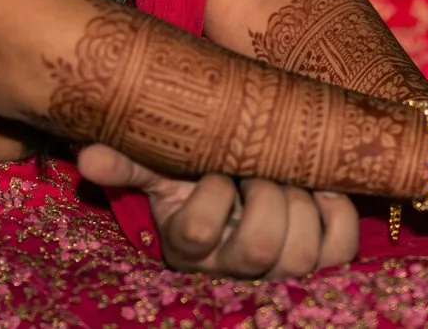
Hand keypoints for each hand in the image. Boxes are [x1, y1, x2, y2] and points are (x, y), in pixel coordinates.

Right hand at [75, 143, 357, 278]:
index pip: (198, 230)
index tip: (217, 171)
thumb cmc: (201, 176)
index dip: (212, 194)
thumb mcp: (165, 169)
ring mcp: (282, 271)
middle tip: (262, 170)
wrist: (243, 183)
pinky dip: (337, 212)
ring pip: (299, 254)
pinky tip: (321, 190)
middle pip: (259, 246)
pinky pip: (340, 246)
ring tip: (290, 179)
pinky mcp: (324, 262)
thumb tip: (87, 156)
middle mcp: (235, 269)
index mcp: (191, 246)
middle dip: (266, 194)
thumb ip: (130, 163)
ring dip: (300, 203)